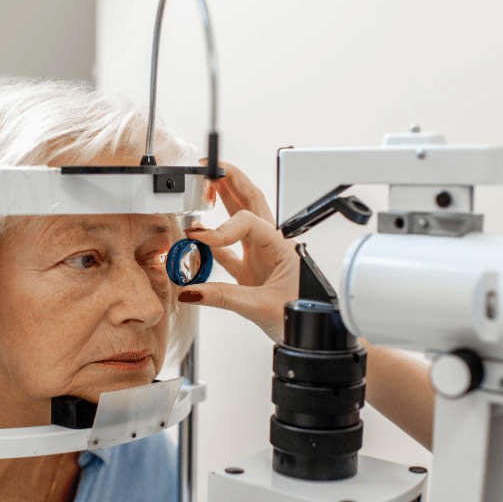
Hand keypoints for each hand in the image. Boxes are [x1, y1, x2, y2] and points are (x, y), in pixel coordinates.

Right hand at [177, 161, 299, 341]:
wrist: (311, 333)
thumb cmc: (301, 315)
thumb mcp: (260, 307)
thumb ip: (222, 298)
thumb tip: (191, 291)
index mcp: (282, 246)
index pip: (249, 222)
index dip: (222, 227)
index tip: (200, 238)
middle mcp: (272, 245)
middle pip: (251, 202)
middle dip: (232, 181)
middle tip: (211, 168)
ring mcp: (262, 256)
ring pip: (240, 222)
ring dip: (223, 204)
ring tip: (204, 189)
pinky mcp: (252, 271)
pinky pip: (229, 251)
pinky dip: (213, 245)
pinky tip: (197, 239)